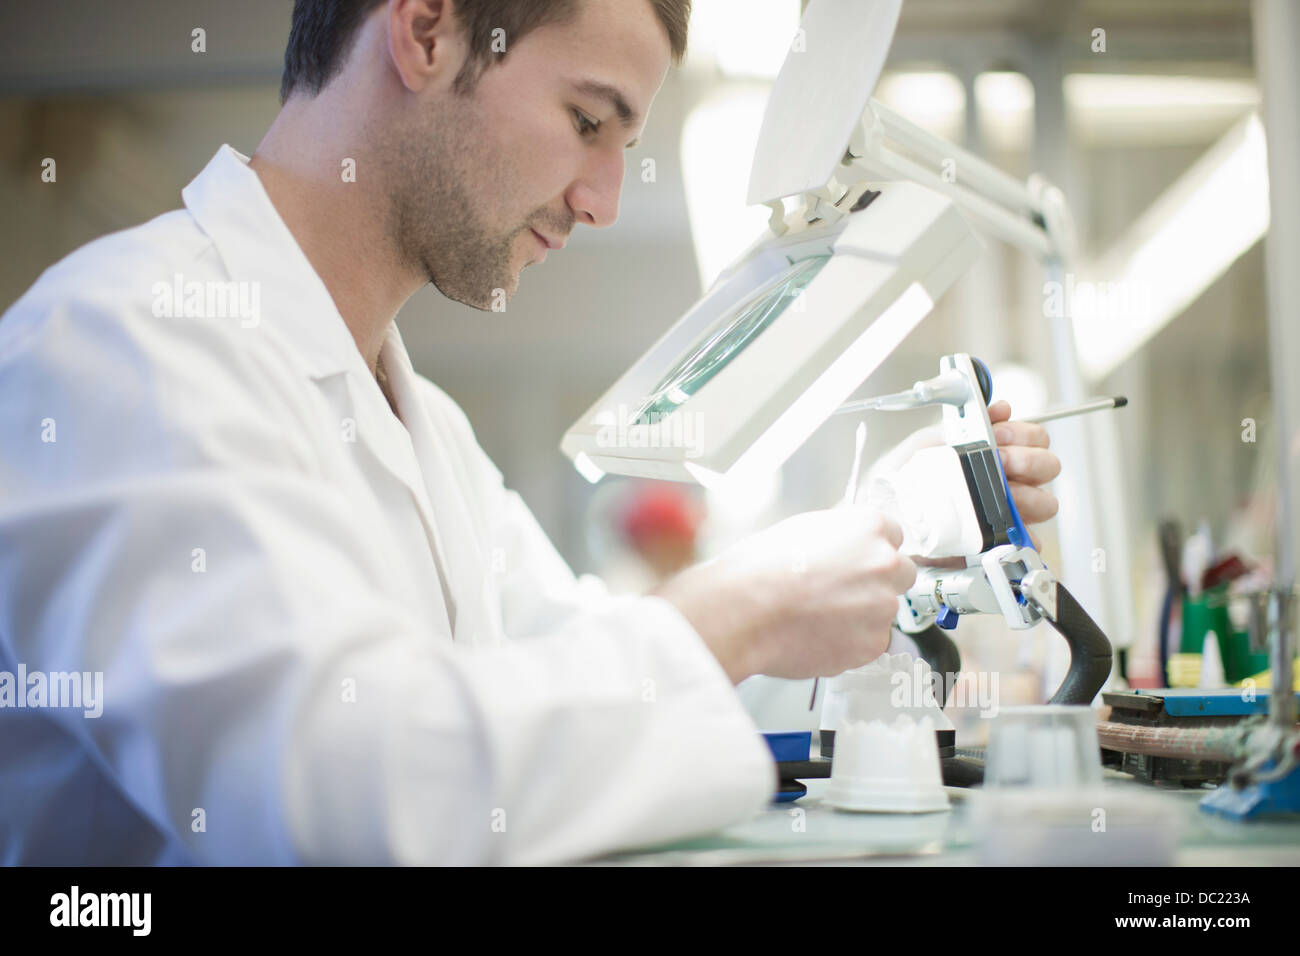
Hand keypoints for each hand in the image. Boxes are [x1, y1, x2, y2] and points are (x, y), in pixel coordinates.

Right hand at [656, 508, 916, 682]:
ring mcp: (882, 607)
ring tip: (819, 616)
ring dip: (862, 615)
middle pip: (901, 572)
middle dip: (878, 581)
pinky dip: (851, 642)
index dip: (871, 548)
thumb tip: (845, 548)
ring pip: (884, 611)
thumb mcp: (801, 529)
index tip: (858, 559)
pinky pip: (870, 642)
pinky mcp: (871, 645)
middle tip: (842, 590)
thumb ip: (839, 537)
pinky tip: (818, 634)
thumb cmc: (760, 569)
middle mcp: (885, 564)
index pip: (893, 533)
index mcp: (869, 527)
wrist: (744, 613)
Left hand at [862, 400, 1060, 551]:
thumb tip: (996, 409)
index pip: (1034, 438)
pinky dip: (1023, 534)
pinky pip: (1029, 541)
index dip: (1024, 434)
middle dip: (1028, 461)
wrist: (881, 516)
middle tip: (1000, 463)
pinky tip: (1003, 527)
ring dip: (1027, 495)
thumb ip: (959, 425)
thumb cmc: (901, 480)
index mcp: (994, 454)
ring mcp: (1007, 512)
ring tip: (1000, 495)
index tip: (1000, 436)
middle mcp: (1007, 481)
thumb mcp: (925, 445)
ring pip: (1045, 502)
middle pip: (1048, 466)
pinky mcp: (1000, 542)